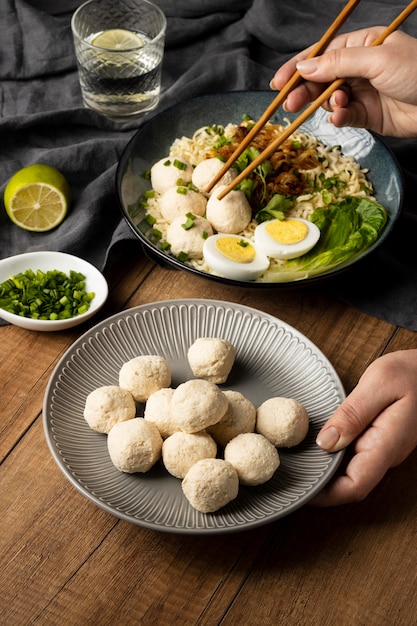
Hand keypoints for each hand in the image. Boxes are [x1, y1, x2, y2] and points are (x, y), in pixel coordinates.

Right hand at [270, 27, 416, 136]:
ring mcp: (362, 92)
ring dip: (326, 105)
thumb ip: (338, 63)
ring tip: (335, 107)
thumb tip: (305, 67)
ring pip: (329, 100)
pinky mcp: (367, 115)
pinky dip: (339, 118)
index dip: (298, 68)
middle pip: (321, 79)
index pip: (322, 54)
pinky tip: (341, 117)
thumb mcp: (377, 59)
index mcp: (362, 45)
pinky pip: (344, 116)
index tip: (278, 82)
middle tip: (288, 104)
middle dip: (304, 91)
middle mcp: (359, 68)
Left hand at [310, 349, 416, 505]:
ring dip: (326, 470)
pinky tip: (316, 445)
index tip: (301, 492)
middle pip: (351, 483)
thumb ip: (352, 413)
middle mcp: (386, 453)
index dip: (327, 495)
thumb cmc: (411, 372)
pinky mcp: (380, 439)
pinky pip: (355, 455)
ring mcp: (384, 448)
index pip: (356, 485)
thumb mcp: (379, 382)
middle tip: (290, 476)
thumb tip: (325, 443)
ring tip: (296, 462)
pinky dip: (334, 455)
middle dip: (322, 485)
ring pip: (352, 471)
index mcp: (387, 444)